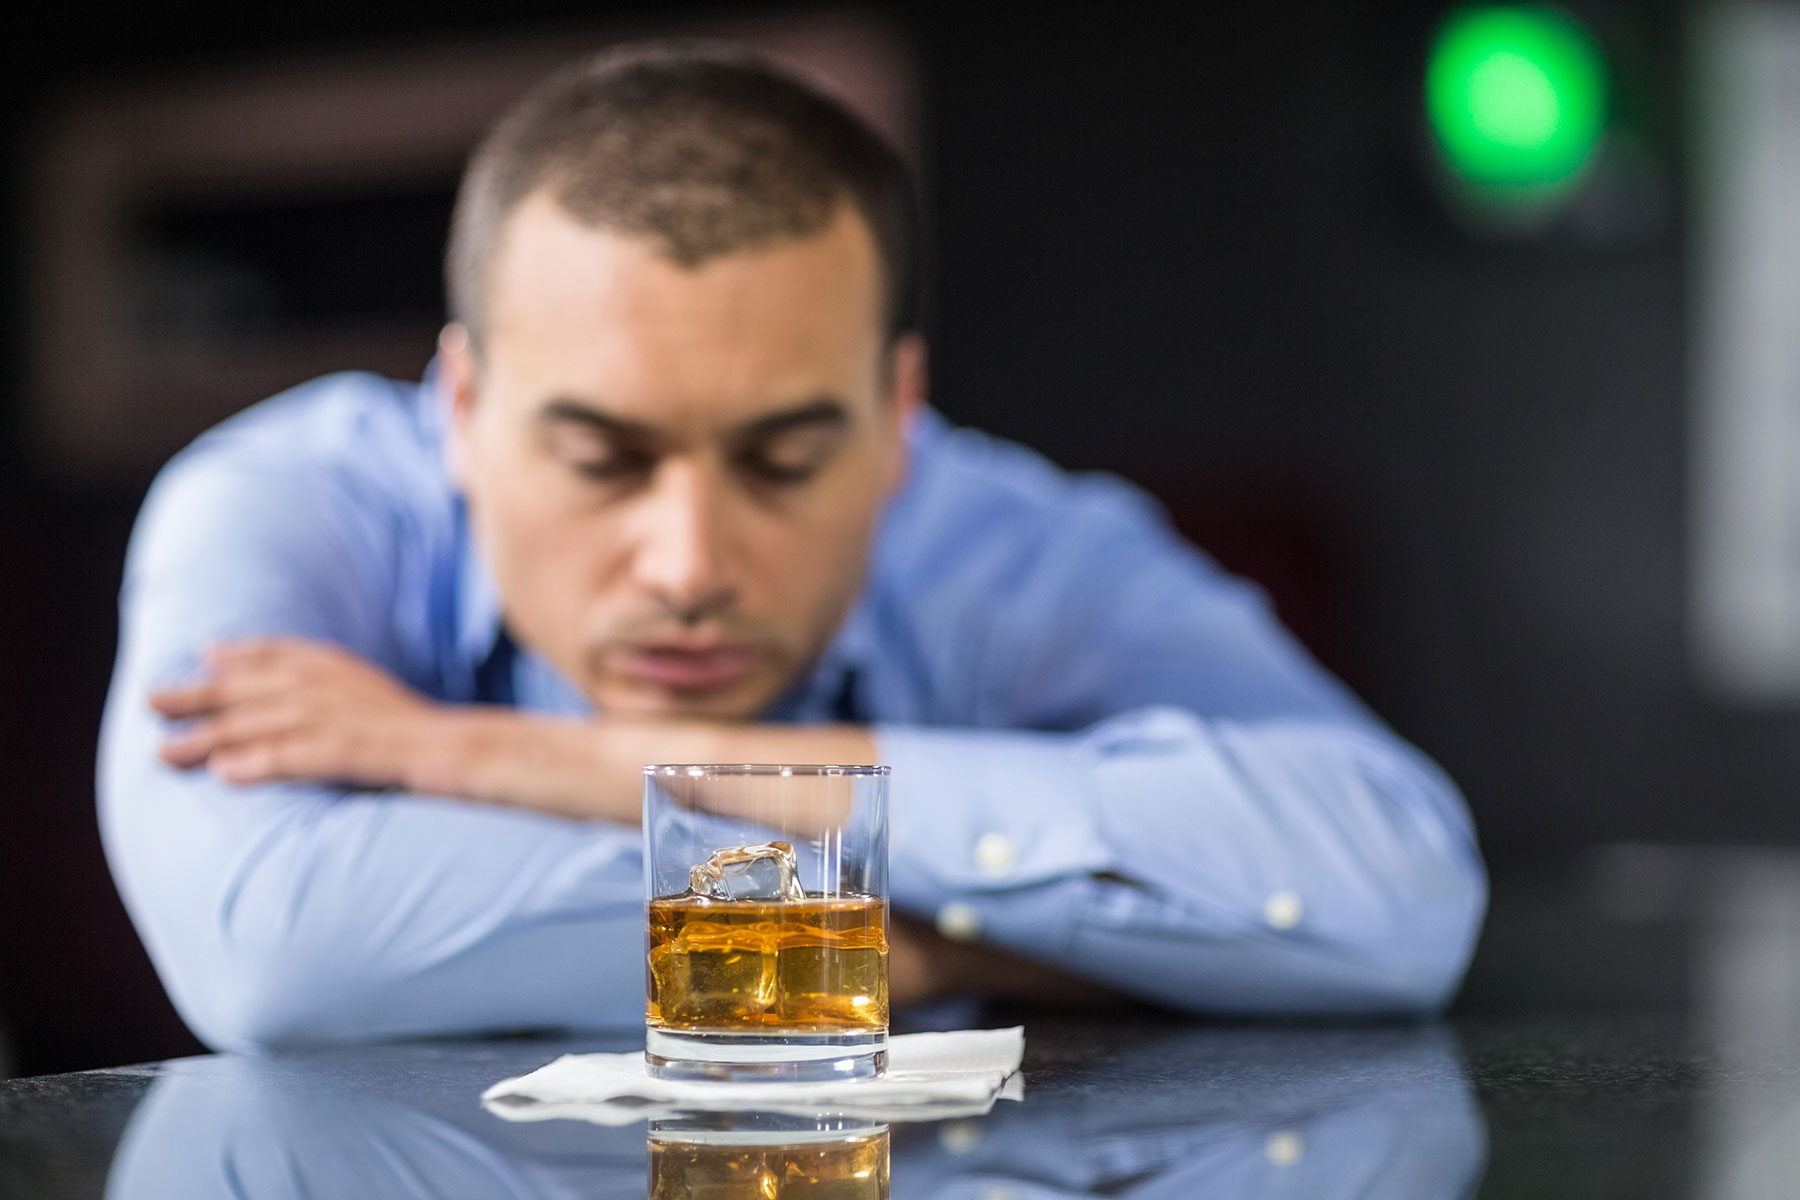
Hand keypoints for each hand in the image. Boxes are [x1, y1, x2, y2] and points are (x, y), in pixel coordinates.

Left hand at [151, 639, 443, 790]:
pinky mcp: (378, 755)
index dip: (249, 654)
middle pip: (269, 687)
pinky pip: (316, 756)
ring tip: (167, 752)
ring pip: (278, 723)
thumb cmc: (462, 748)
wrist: (511, 758)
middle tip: (153, 700)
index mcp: (364, 679)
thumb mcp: (404, 718)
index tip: (208, 654)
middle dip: (207, 693)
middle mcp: (357, 692)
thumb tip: (322, 719)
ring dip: (217, 735)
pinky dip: (268, 760)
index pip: (296, 655)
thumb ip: (361, 708)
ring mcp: (368, 723)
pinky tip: (228, 773)